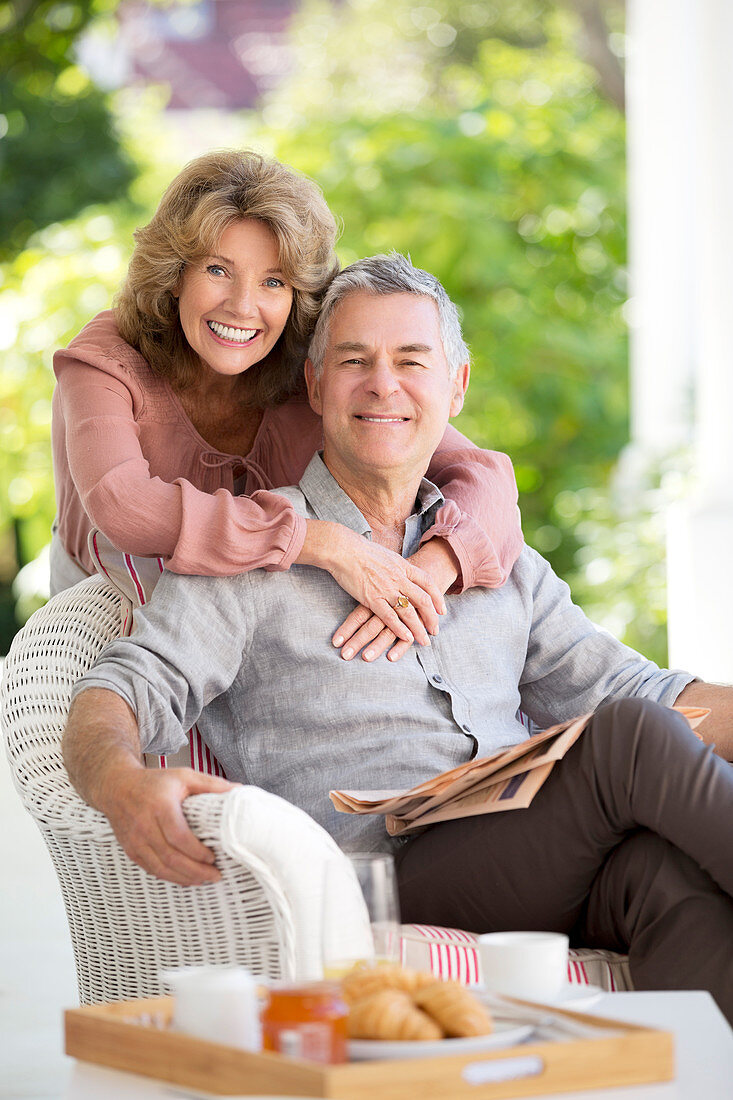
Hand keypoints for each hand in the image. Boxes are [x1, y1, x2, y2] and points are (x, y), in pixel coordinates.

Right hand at [100, 766, 234, 884]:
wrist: (116, 786)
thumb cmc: (154, 782)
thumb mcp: (183, 776)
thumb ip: (211, 784)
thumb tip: (239, 790)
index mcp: (160, 806)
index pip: (178, 836)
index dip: (196, 852)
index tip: (213, 857)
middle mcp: (144, 825)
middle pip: (170, 857)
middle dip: (194, 871)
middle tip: (215, 876)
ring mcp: (135, 840)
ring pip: (160, 868)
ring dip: (183, 878)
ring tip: (203, 880)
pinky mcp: (131, 849)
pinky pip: (151, 869)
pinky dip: (169, 877)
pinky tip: (184, 878)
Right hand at [299, 521, 445, 655]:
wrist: (343, 549)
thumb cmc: (361, 550)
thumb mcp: (386, 555)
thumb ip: (396, 566)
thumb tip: (402, 571)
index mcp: (403, 566)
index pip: (428, 582)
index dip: (437, 597)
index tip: (441, 610)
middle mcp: (399, 578)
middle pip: (423, 600)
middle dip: (432, 618)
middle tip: (435, 631)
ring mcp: (386, 589)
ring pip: (409, 612)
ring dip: (419, 629)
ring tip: (424, 641)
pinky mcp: (372, 598)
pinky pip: (390, 617)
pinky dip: (400, 629)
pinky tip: (406, 638)